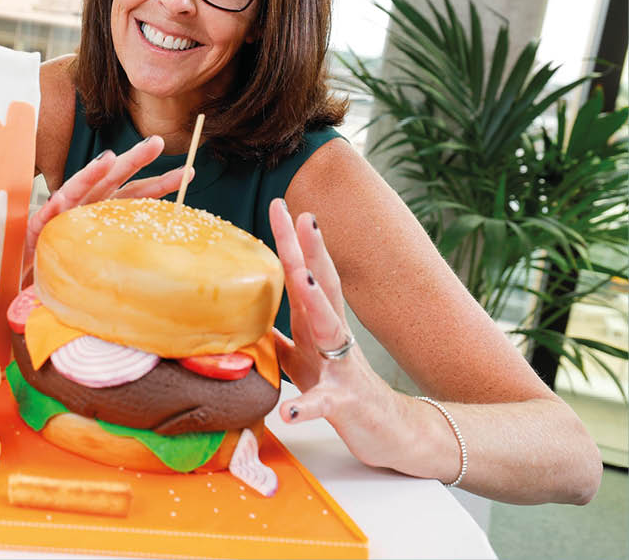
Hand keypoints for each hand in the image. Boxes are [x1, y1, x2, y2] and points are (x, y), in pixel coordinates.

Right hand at [23, 136, 190, 278]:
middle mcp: (88, 205)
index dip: (161, 182)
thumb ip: (131, 243)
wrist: (39, 278)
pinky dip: (51, 208)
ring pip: (77, 188)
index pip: (137, 192)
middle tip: (158, 143)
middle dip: (134, 159)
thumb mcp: (110, 253)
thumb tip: (172, 248)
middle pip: (113, 178)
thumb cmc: (76, 264)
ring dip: (91, 174)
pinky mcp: (38, 229)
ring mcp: (62, 214)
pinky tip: (59, 200)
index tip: (189, 173)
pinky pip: (44, 218)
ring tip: (107, 160)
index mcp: (108, 209)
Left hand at [267, 198, 405, 468]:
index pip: (303, 273)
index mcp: (318, 323)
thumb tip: (246, 320)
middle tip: (299, 215)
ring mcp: (342, 366)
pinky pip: (325, 403)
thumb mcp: (303, 361)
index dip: (291, 241)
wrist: (391, 431)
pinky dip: (307, 406)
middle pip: (321, 285)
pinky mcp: (345, 403)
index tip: (279, 205)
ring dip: (316, 303)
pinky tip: (290, 411)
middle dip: (309, 250)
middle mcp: (333, 336)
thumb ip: (279, 339)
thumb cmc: (342, 391)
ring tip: (301, 278)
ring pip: (331, 330)